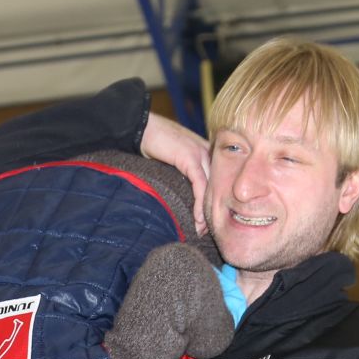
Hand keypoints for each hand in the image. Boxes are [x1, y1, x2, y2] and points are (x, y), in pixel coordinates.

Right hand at [139, 113, 209, 233]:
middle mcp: (209, 152)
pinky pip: (200, 185)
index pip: (217, 182)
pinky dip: (199, 204)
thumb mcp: (173, 160)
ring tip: (202, 231)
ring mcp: (202, 153)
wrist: (141, 126)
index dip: (213, 203)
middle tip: (207, 232)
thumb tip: (182, 195)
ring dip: (207, 212)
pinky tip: (197, 219)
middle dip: (212, 211)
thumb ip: (183, 172)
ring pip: (211, 188)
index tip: (207, 222)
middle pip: (217, 187)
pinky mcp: (191, 157)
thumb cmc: (153, 143)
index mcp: (207, 152)